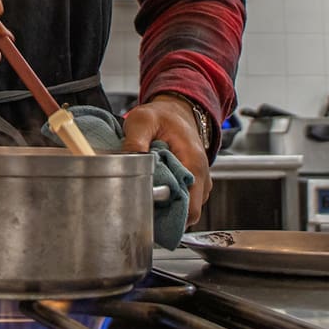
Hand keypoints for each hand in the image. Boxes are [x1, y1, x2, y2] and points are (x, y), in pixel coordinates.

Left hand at [122, 95, 213, 225]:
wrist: (176, 111)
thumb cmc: (162, 116)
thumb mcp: (142, 121)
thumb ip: (134, 142)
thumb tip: (125, 163)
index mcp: (193, 163)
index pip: (190, 209)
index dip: (169, 217)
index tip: (147, 213)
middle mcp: (202, 177)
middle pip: (187, 213)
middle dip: (165, 215)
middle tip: (140, 206)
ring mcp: (200, 182)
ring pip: (185, 209)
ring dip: (166, 208)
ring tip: (145, 195)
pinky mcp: (193, 184)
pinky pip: (183, 202)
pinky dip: (169, 201)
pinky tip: (153, 191)